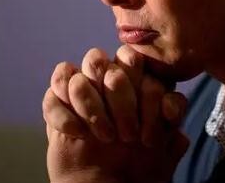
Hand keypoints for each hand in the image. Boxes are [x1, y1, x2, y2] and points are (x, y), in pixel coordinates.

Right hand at [43, 46, 189, 182]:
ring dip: (91, 107)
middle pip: (107, 65)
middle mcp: (108, 80)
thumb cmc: (140, 165)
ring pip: (78, 77)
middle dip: (120, 99)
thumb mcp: (166, 144)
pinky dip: (63, 115)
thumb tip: (170, 107)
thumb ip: (171, 118)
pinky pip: (53, 94)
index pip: (135, 59)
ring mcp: (82, 90)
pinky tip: (78, 134)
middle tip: (128, 135)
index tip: (148, 131)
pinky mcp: (57, 104)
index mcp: (136, 80)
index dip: (144, 90)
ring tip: (104, 137)